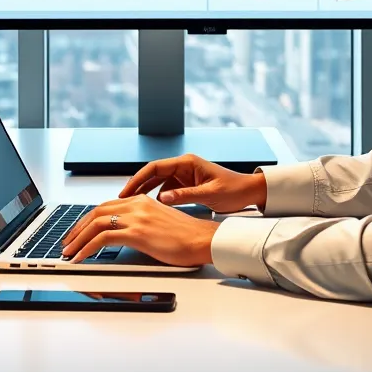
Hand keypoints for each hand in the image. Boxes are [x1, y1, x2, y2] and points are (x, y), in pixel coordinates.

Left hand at [60, 196, 219, 267]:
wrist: (202, 240)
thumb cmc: (186, 237)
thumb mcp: (159, 224)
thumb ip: (141, 224)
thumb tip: (124, 235)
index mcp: (142, 200)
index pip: (106, 206)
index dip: (88, 220)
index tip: (79, 232)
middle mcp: (137, 204)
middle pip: (97, 212)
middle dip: (77, 228)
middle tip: (67, 242)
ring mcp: (136, 217)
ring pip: (95, 223)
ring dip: (78, 239)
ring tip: (69, 252)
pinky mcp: (137, 232)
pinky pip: (102, 238)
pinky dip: (87, 248)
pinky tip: (81, 257)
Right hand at [118, 154, 266, 214]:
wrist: (249, 191)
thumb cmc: (234, 190)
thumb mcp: (209, 194)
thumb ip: (184, 195)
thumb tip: (161, 198)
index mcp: (187, 162)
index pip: (155, 167)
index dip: (138, 178)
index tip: (126, 191)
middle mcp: (184, 166)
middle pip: (153, 173)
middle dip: (137, 186)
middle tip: (122, 200)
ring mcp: (185, 175)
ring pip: (158, 182)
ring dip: (145, 192)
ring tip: (132, 206)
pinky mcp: (187, 184)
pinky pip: (166, 189)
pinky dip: (157, 197)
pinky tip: (150, 209)